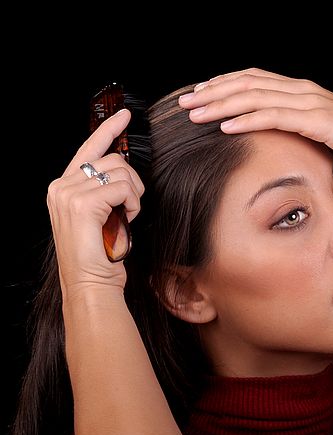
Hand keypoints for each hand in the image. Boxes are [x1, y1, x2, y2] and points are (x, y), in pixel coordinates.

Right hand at [46, 109, 144, 294]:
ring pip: (121, 172)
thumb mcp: (101, 215)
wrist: (90, 283)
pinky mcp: (84, 203)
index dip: (108, 131)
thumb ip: (103, 191)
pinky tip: (125, 222)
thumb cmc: (101, 255)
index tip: (124, 116)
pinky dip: (133, 205)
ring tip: (124, 218)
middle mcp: (60, 186)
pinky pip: (124, 188)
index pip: (88, 149)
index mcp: (62, 187)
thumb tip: (123, 168)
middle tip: (129, 209)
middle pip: (112, 160)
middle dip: (132, 182)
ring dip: (134, 196)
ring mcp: (69, 193)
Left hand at [178, 68, 332, 177]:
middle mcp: (303, 89)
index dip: (224, 83)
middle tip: (185, 102)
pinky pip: (273, 117)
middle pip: (247, 83)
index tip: (200, 93)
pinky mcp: (316, 121)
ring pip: (254, 97)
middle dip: (212, 91)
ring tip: (195, 113)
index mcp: (304, 90)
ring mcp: (310, 102)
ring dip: (220, 104)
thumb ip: (302, 126)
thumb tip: (281, 134)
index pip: (255, 78)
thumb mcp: (326, 131)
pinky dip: (246, 120)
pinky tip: (225, 126)